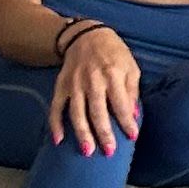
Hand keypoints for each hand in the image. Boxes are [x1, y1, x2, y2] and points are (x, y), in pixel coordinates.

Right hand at [49, 24, 142, 152]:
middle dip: (104, 132)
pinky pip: (56, 107)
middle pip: (98, 111)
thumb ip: (132, 90)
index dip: (127, 121)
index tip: (132, 137)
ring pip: (77, 112)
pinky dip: (55, 124)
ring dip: (81, 133)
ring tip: (87, 151)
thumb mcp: (130, 66)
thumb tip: (133, 114)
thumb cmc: (113, 53)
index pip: (121, 103)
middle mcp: (92, 81)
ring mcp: (74, 84)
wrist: (86, 35)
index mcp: (112, 75)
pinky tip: (58, 140)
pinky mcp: (61, 86)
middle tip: (109, 152)